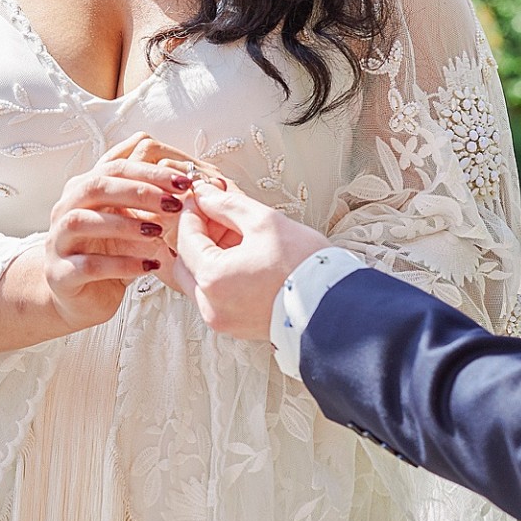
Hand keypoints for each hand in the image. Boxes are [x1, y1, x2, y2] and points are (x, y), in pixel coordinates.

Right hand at [42, 153, 191, 332]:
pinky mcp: (61, 274)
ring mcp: (59, 242)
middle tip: (173, 204)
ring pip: (83, 223)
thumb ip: (128, 179)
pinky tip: (147, 266)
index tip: (182, 183)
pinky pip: (89, 265)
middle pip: (96, 188)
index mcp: (81, 190)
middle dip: (138, 193)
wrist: (78, 295)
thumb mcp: (116, 211)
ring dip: (124, 225)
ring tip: (158, 233)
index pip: (113, 169)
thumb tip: (144, 138)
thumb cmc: (102, 250)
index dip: (149, 173)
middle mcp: (65, 211)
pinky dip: (120, 264)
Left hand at [171, 179, 328, 339]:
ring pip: (199, 280)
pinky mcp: (236, 326)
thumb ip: (226, 205)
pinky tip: (244, 256)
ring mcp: (222, 319)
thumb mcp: (264, 222)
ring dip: (209, 255)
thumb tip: (205, 194)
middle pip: (185, 263)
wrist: (334, 306)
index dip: (192, 213)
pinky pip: (215, 295)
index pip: (186, 239)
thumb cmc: (304, 266)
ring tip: (237, 234)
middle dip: (197, 236)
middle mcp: (211, 305)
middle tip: (218, 215)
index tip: (202, 197)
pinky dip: (221, 274)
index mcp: (213, 280)